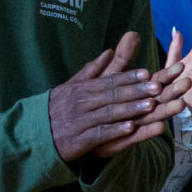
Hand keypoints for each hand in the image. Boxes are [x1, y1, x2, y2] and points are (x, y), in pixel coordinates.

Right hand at [51, 32, 181, 162]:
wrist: (33, 135)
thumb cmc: (56, 109)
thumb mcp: (71, 86)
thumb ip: (92, 70)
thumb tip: (109, 51)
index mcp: (81, 89)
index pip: (109, 80)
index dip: (129, 77)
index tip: (148, 74)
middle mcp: (81, 103)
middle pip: (112, 95)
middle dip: (136, 91)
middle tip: (158, 87)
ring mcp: (80, 121)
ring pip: (108, 113)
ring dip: (130, 109)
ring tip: (151, 105)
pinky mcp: (78, 140)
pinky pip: (99, 134)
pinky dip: (115, 130)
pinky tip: (131, 128)